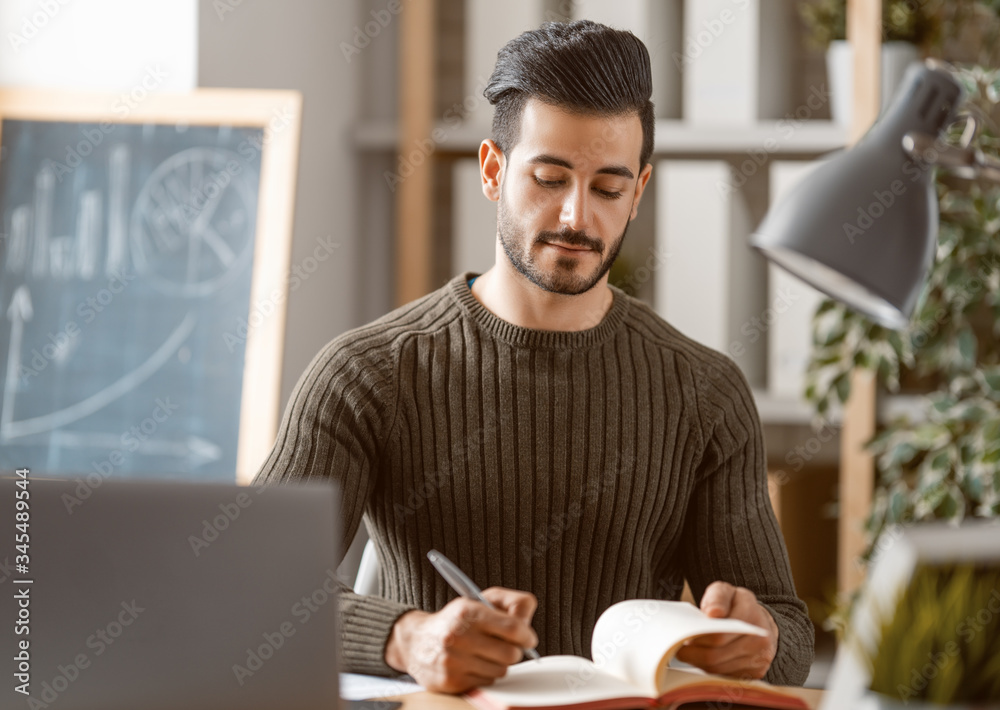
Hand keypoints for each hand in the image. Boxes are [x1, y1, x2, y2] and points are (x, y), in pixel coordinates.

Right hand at [384, 586, 538, 693]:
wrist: (415, 641)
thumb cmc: (454, 620)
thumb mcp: (479, 600)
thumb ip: (511, 604)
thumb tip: (528, 625)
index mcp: (468, 612)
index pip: (513, 628)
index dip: (526, 635)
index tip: (527, 638)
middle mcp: (459, 636)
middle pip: (511, 654)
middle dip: (513, 650)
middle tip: (504, 645)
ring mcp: (454, 661)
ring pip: (501, 671)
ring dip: (498, 663)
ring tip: (484, 653)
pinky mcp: (452, 681)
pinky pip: (487, 683)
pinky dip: (485, 675)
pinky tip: (472, 664)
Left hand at [674, 581, 778, 679]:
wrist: (760, 622)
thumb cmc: (736, 605)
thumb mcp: (724, 592)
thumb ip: (716, 598)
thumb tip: (712, 613)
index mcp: (751, 614)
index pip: (718, 636)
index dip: (697, 638)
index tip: (683, 636)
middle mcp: (760, 639)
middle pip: (716, 655)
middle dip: (693, 653)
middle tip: (679, 648)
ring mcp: (760, 658)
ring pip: (718, 669)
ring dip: (699, 663)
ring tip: (690, 652)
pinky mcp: (756, 673)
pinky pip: (726, 677)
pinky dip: (711, 671)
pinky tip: (704, 660)